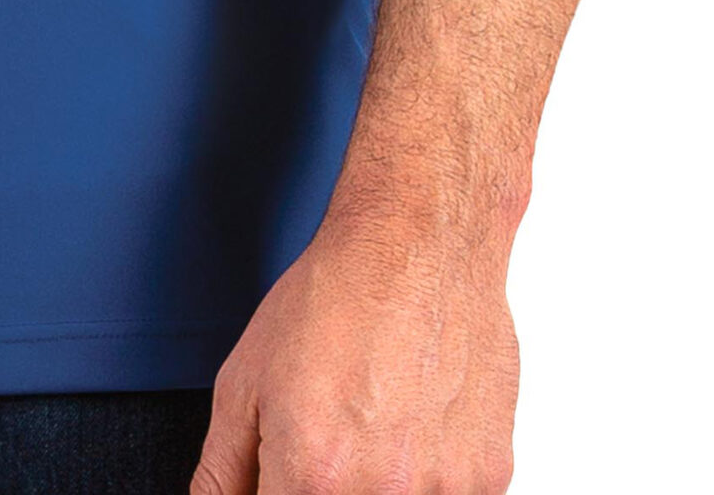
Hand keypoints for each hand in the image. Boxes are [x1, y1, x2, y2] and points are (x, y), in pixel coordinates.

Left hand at [191, 202, 519, 494]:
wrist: (418, 244)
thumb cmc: (336, 297)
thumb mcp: (243, 382)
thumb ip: (224, 473)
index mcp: (314, 477)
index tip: (283, 478)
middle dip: (322, 487)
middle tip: (328, 439)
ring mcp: (444, 491)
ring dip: (377, 483)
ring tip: (372, 425)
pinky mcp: (490, 478)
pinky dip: (423, 478)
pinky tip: (410, 424)